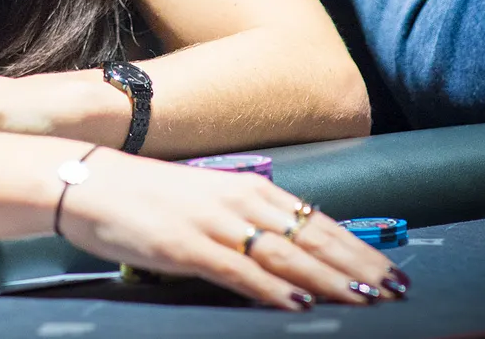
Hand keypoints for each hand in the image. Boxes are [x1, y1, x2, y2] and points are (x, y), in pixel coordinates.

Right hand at [63, 150, 408, 310]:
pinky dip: (273, 288)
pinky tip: (300, 303)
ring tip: (366, 299)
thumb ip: (246, 220)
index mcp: (247, 188)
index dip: (358, 246)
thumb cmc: (145, 196)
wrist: (87, 181)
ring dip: (331, 279)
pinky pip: (239, 272)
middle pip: (313, 239)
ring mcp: (214, 224)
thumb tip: (288, 250)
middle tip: (397, 290)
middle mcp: (238, 201)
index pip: (317, 221)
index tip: (391, 268)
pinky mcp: (186, 247)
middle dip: (358, 266)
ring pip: (287, 255)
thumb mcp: (206, 199)